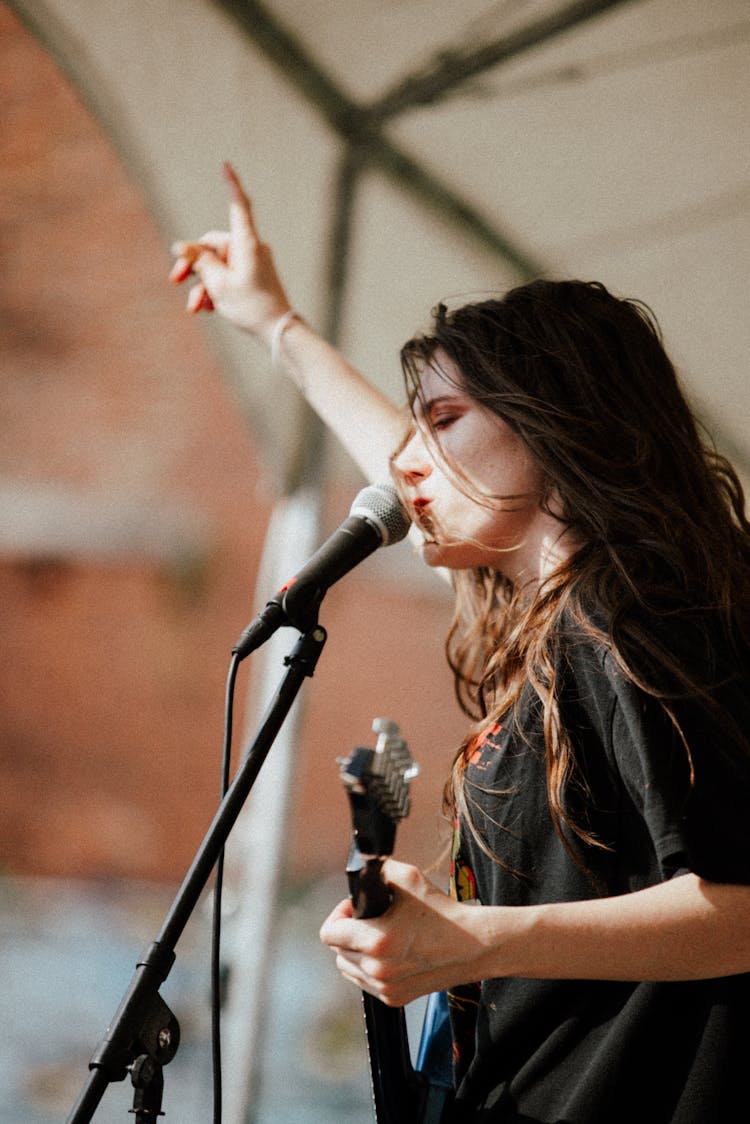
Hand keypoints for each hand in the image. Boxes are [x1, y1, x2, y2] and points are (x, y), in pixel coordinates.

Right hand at [169, 163, 290, 340]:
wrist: (277, 332)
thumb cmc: (251, 307)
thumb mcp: (218, 284)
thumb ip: (199, 262)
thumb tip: (181, 246)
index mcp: (246, 244)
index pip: (238, 206)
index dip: (231, 185)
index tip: (225, 165)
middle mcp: (251, 249)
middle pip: (213, 245)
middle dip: (193, 265)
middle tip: (174, 281)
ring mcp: (253, 263)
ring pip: (217, 266)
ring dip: (202, 284)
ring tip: (194, 307)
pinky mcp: (253, 277)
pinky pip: (228, 275)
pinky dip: (215, 289)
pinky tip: (205, 308)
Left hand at [319, 859, 486, 1006]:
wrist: (472, 946)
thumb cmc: (442, 912)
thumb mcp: (408, 877)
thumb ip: (376, 872)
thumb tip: (357, 875)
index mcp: (377, 941)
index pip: (329, 934)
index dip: (339, 914)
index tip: (355, 908)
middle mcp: (377, 969)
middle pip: (337, 950)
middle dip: (349, 931)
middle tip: (371, 919)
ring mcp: (385, 987)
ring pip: (348, 968)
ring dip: (356, 951)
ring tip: (379, 936)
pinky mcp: (394, 998)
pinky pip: (365, 982)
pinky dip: (370, 967)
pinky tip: (390, 952)